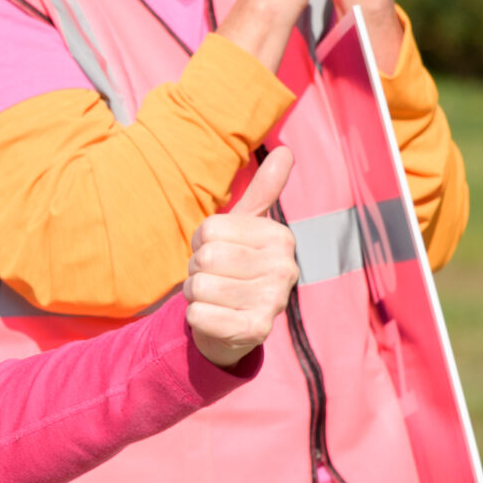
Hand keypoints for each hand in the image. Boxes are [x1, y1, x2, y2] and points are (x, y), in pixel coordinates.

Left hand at [183, 148, 299, 368]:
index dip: (201, 242)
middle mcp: (285, 269)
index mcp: (280, 238)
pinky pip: (198, 314)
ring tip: (215, 298)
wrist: (232, 326)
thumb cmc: (234, 268)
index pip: (209, 230)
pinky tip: (216, 318)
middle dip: (197, 269)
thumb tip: (287, 151)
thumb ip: (264, 190)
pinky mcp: (256, 332)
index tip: (220, 253)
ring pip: (199, 286)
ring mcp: (274, 302)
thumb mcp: (245, 227)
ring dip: (195, 294)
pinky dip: (196, 317)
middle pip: (205, 257)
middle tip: (216, 279)